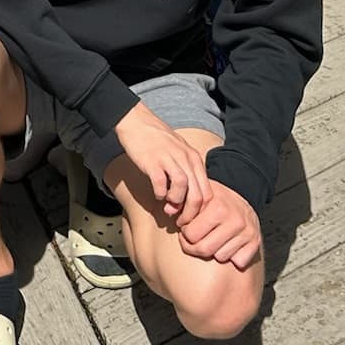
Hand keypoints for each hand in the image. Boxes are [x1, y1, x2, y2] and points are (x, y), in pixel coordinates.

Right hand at [112, 103, 210, 219]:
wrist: (137, 121)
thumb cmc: (158, 140)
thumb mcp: (180, 153)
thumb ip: (187, 173)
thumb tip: (189, 201)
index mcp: (194, 158)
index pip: (208, 192)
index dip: (201, 211)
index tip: (191, 219)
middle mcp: (185, 158)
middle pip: (198, 194)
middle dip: (190, 214)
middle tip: (181, 222)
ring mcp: (169, 159)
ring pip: (183, 189)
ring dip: (176, 204)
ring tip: (168, 208)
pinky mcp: (152, 161)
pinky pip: (161, 184)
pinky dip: (160, 194)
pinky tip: (157, 195)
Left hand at [174, 182, 261, 269]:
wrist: (241, 202)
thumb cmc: (214, 201)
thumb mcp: (199, 196)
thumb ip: (183, 202)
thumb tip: (167, 209)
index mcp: (217, 206)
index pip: (190, 234)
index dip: (185, 232)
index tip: (186, 226)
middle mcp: (235, 218)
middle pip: (204, 249)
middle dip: (196, 246)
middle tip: (196, 238)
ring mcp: (247, 231)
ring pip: (220, 257)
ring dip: (214, 251)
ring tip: (213, 238)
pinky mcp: (256, 242)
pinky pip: (238, 261)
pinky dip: (232, 257)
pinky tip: (229, 244)